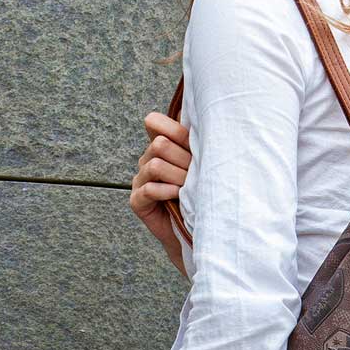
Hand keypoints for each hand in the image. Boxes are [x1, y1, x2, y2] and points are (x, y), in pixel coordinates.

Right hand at [130, 111, 191, 274]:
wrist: (197, 230)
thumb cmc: (203, 193)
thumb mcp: (203, 164)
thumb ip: (198, 144)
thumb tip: (213, 120)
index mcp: (161, 146)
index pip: (154, 122)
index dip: (175, 130)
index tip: (194, 144)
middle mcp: (147, 160)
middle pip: (159, 144)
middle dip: (183, 159)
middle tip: (197, 174)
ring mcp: (140, 180)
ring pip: (155, 165)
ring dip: (178, 176)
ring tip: (189, 187)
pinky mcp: (137, 201)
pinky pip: (149, 189)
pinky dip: (167, 191)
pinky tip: (178, 195)